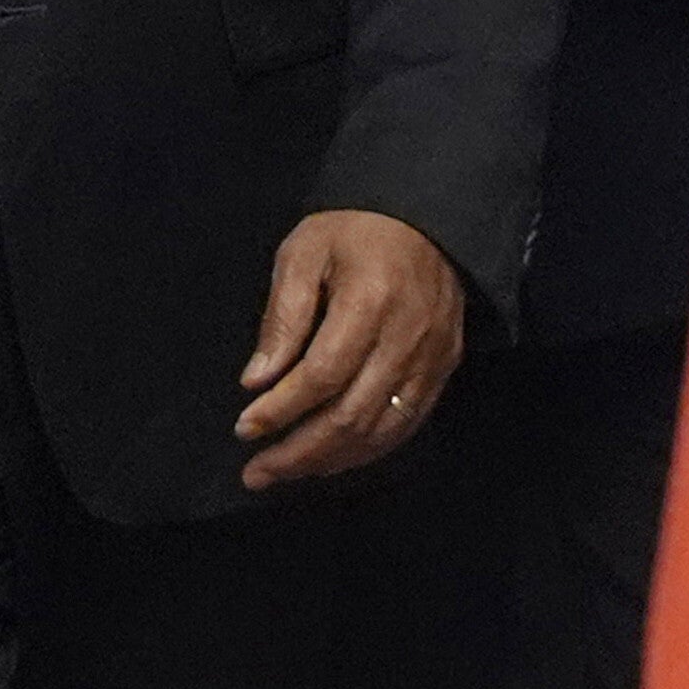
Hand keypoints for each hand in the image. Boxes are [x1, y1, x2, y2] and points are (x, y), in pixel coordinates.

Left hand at [236, 209, 465, 491]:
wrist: (427, 216)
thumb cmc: (355, 229)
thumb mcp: (304, 253)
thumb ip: (283, 318)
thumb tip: (257, 381)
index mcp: (369, 302)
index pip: (322, 376)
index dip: (281, 410)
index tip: (244, 430)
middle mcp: (406, 339)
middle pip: (351, 416)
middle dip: (299, 452)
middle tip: (256, 472)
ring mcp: (432, 359)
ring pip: (379, 431)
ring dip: (329, 460)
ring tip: (286, 471)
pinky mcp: (444, 368)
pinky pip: (405, 425)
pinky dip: (366, 450)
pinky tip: (331, 459)